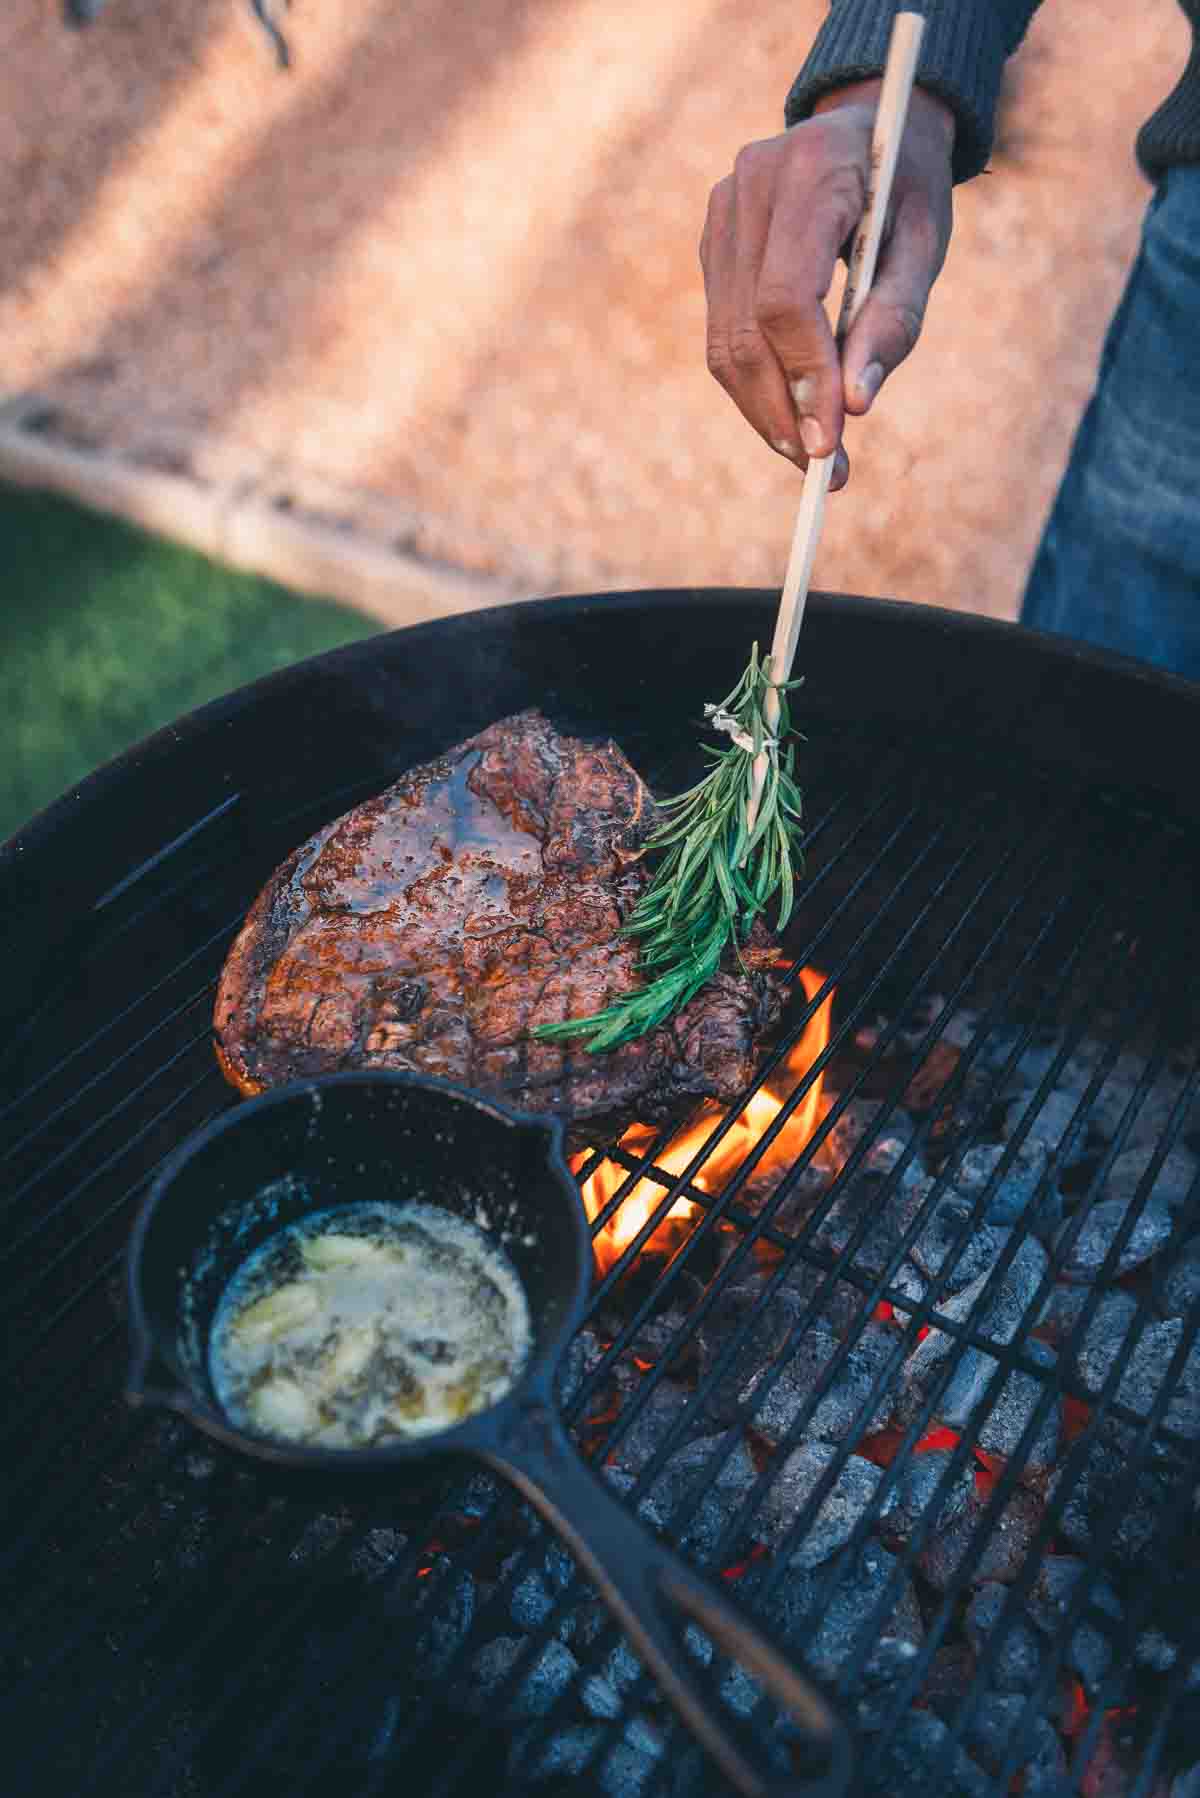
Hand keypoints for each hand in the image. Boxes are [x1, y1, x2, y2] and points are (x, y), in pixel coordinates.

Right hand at [700, 81, 954, 487]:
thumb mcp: (926, 242)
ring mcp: (719, 214)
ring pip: (724, 343)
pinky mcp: (712, 243)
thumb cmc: (908, 184)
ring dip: (764, 412)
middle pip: (745, 332)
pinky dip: (755, 386)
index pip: (785, 298)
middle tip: (827, 470)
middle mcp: (748, 187)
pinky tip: (791, 417)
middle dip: (782, 411)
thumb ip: (895, 318)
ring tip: (812, 458)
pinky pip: (723, 334)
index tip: (833, 441)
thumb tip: (857, 406)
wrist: (870, 121)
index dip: (805, 376)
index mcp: (810, 172)